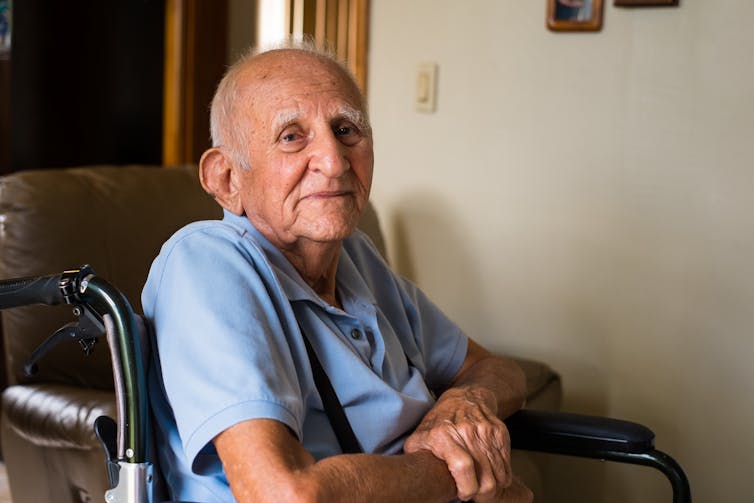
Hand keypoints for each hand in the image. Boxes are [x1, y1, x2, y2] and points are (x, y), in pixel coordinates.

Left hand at [403, 387, 513, 501]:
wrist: (464, 398)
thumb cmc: (439, 422)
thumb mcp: (420, 436)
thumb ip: (414, 455)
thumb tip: (408, 474)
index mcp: (443, 436)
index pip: (463, 467)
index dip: (467, 488)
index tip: (464, 495)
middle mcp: (466, 432)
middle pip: (486, 478)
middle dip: (483, 495)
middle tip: (475, 496)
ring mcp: (485, 431)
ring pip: (500, 474)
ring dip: (493, 487)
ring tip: (482, 487)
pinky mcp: (500, 432)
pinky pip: (507, 464)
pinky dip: (502, 476)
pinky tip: (491, 476)